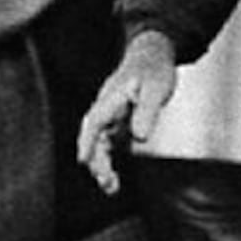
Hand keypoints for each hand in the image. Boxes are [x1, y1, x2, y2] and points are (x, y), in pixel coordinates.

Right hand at [77, 31, 176, 192]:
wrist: (153, 53)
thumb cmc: (154, 68)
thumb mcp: (157, 89)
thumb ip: (148, 112)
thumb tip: (139, 138)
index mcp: (111, 99)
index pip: (95, 123)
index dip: (88, 142)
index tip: (83, 160)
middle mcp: (106, 108)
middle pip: (94, 137)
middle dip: (96, 160)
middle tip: (106, 182)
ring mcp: (110, 114)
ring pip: (100, 142)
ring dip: (101, 163)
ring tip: (110, 187)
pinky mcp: (118, 120)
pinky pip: (108, 142)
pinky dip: (108, 158)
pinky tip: (113, 177)